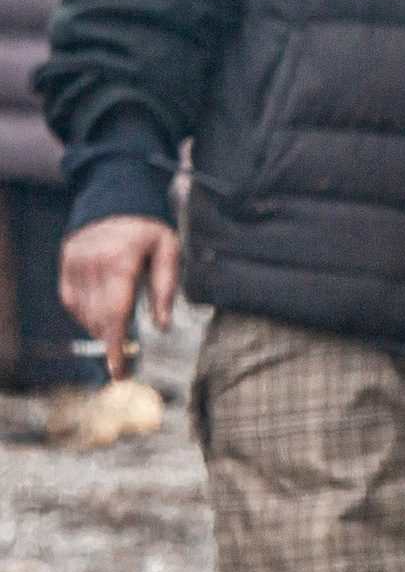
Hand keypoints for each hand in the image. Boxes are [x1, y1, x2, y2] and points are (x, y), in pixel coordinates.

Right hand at [59, 216, 178, 379]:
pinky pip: (73, 301)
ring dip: (102, 330)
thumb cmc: (150, 228)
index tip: (119, 372)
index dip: (115, 348)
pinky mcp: (66, 264)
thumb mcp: (169, 251)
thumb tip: (162, 327)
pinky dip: (88, 315)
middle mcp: (91, 265)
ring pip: (85, 313)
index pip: (115, 315)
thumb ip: (165, 289)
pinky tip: (103, 317)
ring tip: (120, 337)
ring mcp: (74, 264)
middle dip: (112, 344)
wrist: (118, 199)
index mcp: (120, 262)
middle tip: (126, 363)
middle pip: (99, 319)